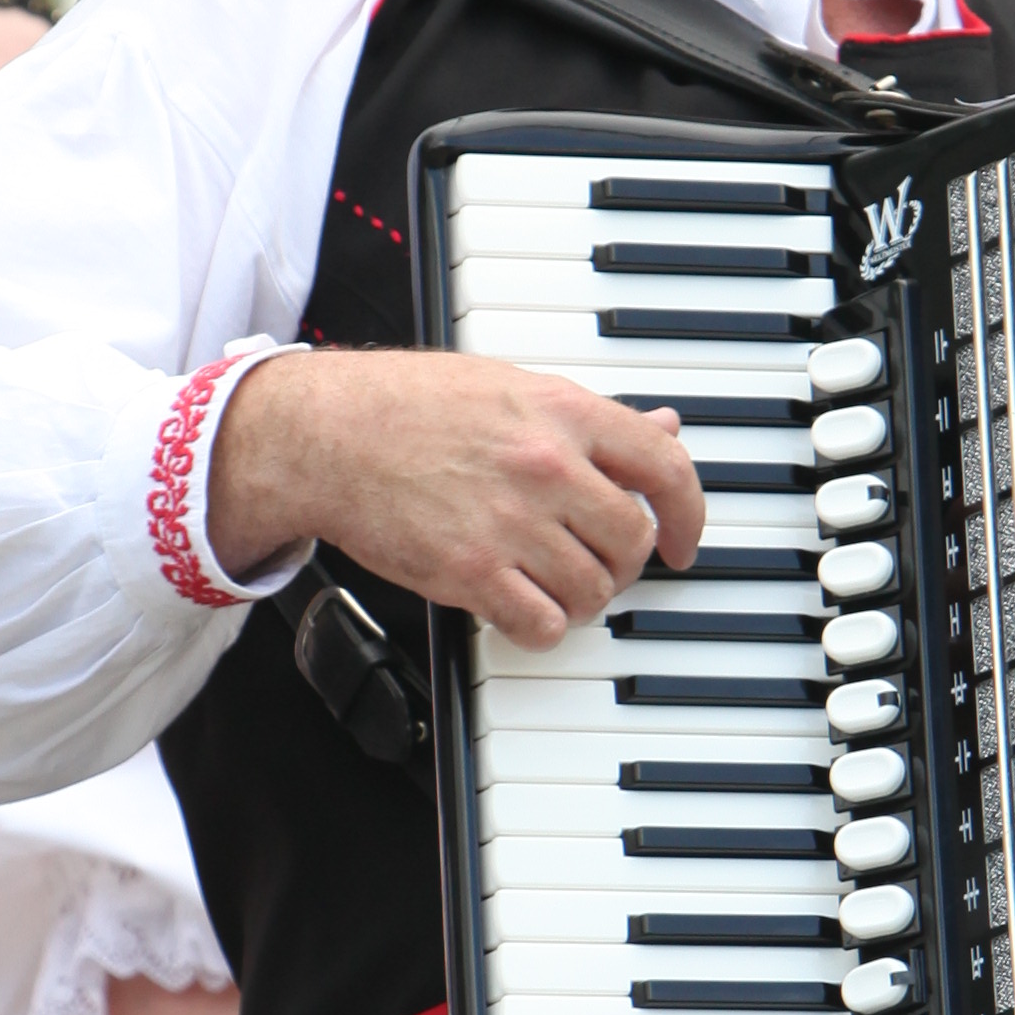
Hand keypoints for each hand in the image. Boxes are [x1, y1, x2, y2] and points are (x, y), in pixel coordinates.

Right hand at [204, 348, 703, 646]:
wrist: (327, 435)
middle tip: (596, 561)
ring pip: (593, 591)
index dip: (687, 514)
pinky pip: (543, 625)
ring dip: (581, 598)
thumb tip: (662, 430)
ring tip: (549, 582)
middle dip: (622, 563)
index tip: (681, 539)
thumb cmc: (409, 406)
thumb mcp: (512, 387)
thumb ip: (589, 419)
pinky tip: (522, 609)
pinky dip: (542, 628)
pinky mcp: (471, 572)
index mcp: (563, 412)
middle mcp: (547, 466)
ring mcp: (511, 522)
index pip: (666, 469)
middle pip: (631, 541)